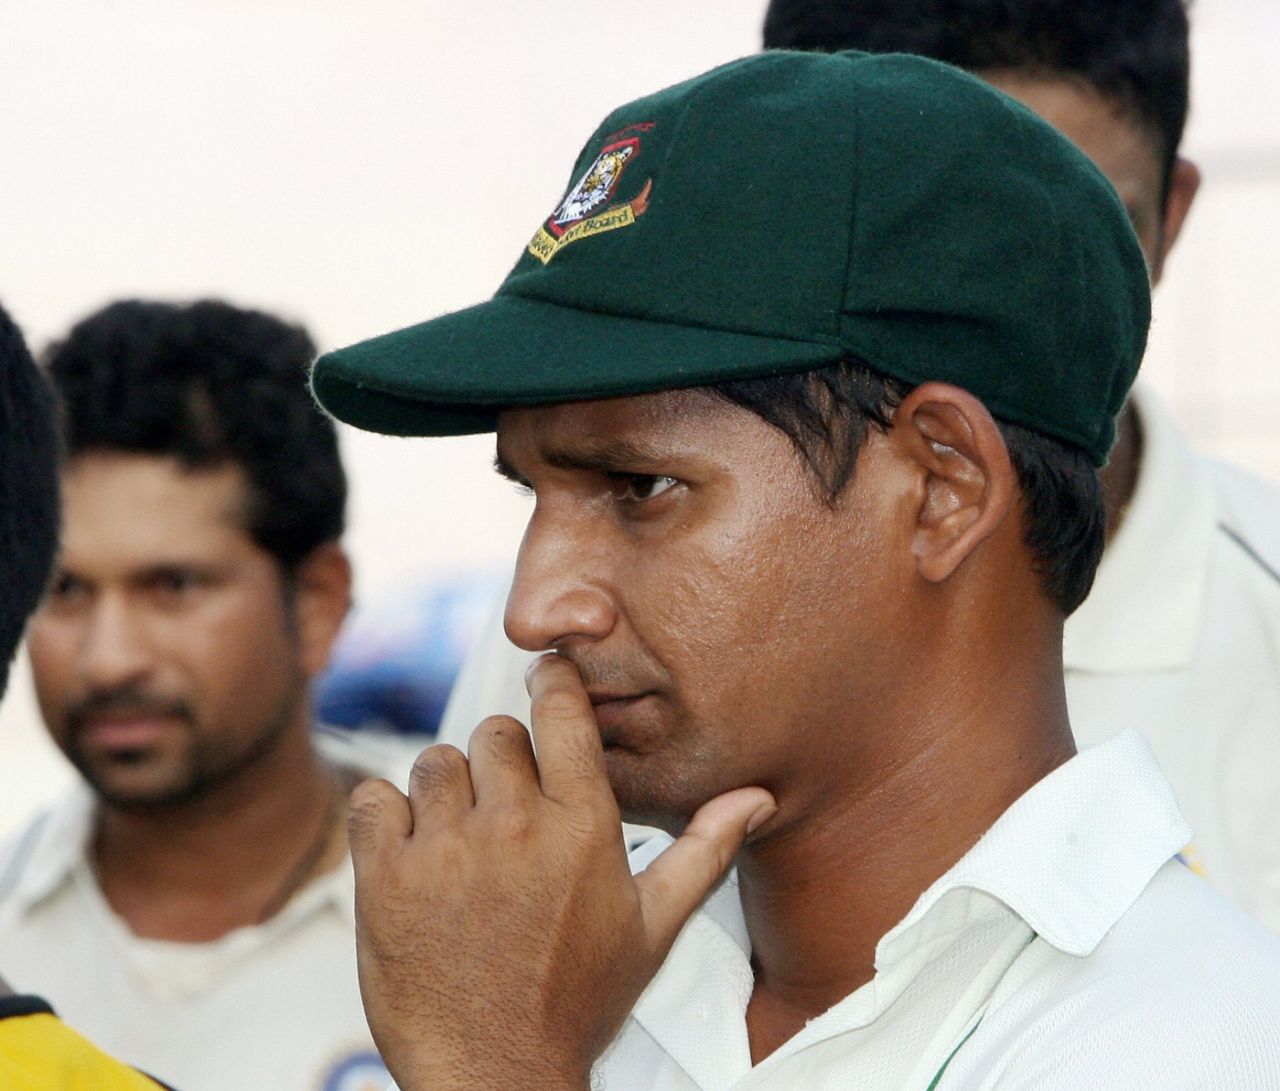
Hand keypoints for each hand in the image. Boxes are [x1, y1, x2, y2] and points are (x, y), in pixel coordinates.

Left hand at [348, 653, 775, 1090]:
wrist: (495, 1076)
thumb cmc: (578, 1001)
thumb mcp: (654, 927)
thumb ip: (704, 850)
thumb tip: (755, 797)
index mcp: (583, 827)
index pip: (562, 711)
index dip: (552, 681)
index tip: (544, 673)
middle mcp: (516, 826)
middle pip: (494, 733)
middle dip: (499, 761)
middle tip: (503, 811)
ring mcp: (446, 850)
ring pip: (434, 761)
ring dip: (444, 791)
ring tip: (458, 843)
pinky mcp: (386, 878)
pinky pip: (375, 798)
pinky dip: (386, 815)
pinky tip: (411, 854)